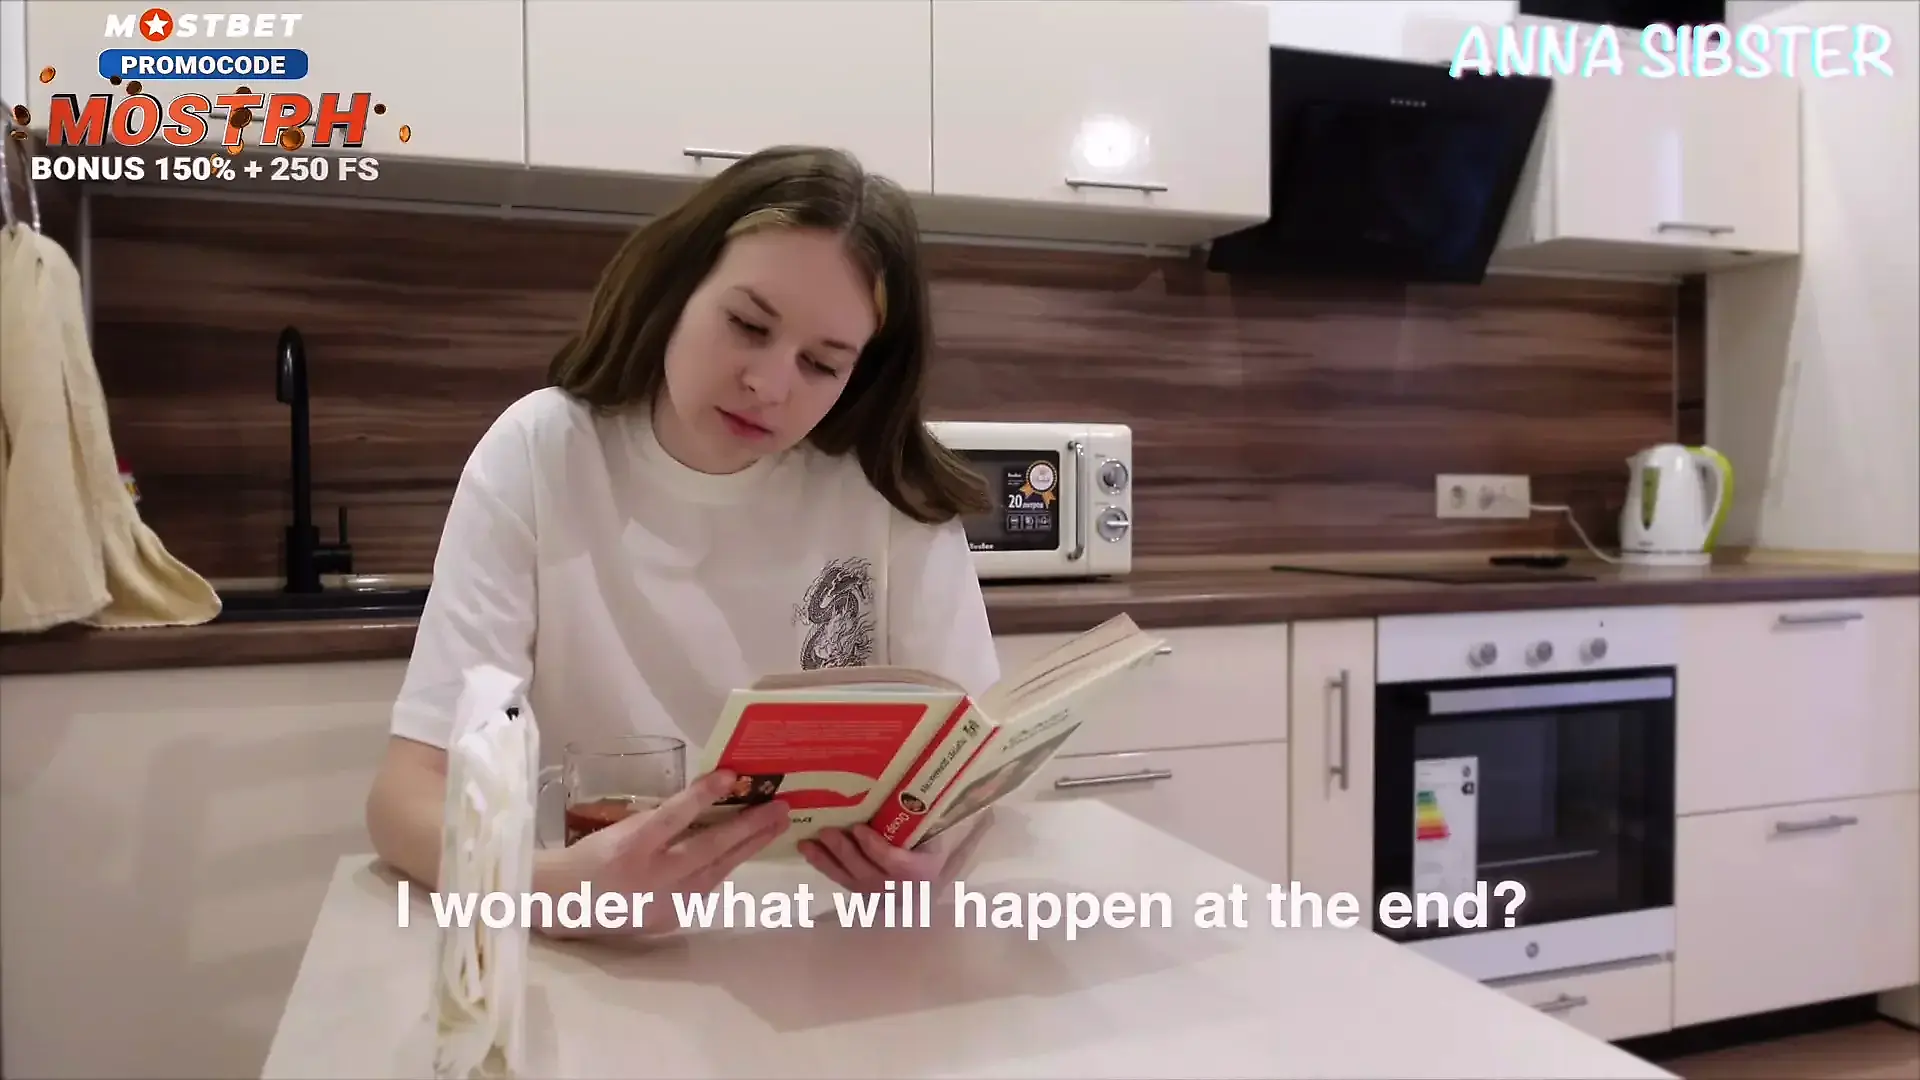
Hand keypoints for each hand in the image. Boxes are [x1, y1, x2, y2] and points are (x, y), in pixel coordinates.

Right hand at [537, 770, 788, 935]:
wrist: (564, 903)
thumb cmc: (591, 856)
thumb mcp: (621, 828)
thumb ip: (661, 819)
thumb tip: (706, 800)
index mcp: (631, 847)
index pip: (672, 817)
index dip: (702, 795)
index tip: (732, 775)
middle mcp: (650, 878)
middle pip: (708, 849)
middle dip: (750, 827)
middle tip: (781, 807)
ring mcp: (663, 903)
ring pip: (716, 872)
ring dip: (747, 848)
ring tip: (773, 827)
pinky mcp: (670, 919)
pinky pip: (704, 889)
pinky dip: (723, 869)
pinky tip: (741, 853)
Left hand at [800, 825, 945, 892]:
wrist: (929, 886)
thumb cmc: (930, 851)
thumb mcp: (933, 838)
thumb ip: (917, 823)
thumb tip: (902, 792)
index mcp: (921, 871)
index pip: (895, 862)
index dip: (875, 847)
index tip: (858, 828)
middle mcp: (899, 889)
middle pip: (866, 872)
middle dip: (844, 852)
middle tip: (825, 831)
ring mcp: (880, 898)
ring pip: (850, 880)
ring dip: (826, 862)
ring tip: (806, 845)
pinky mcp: (865, 899)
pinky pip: (843, 883)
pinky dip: (826, 868)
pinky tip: (811, 855)